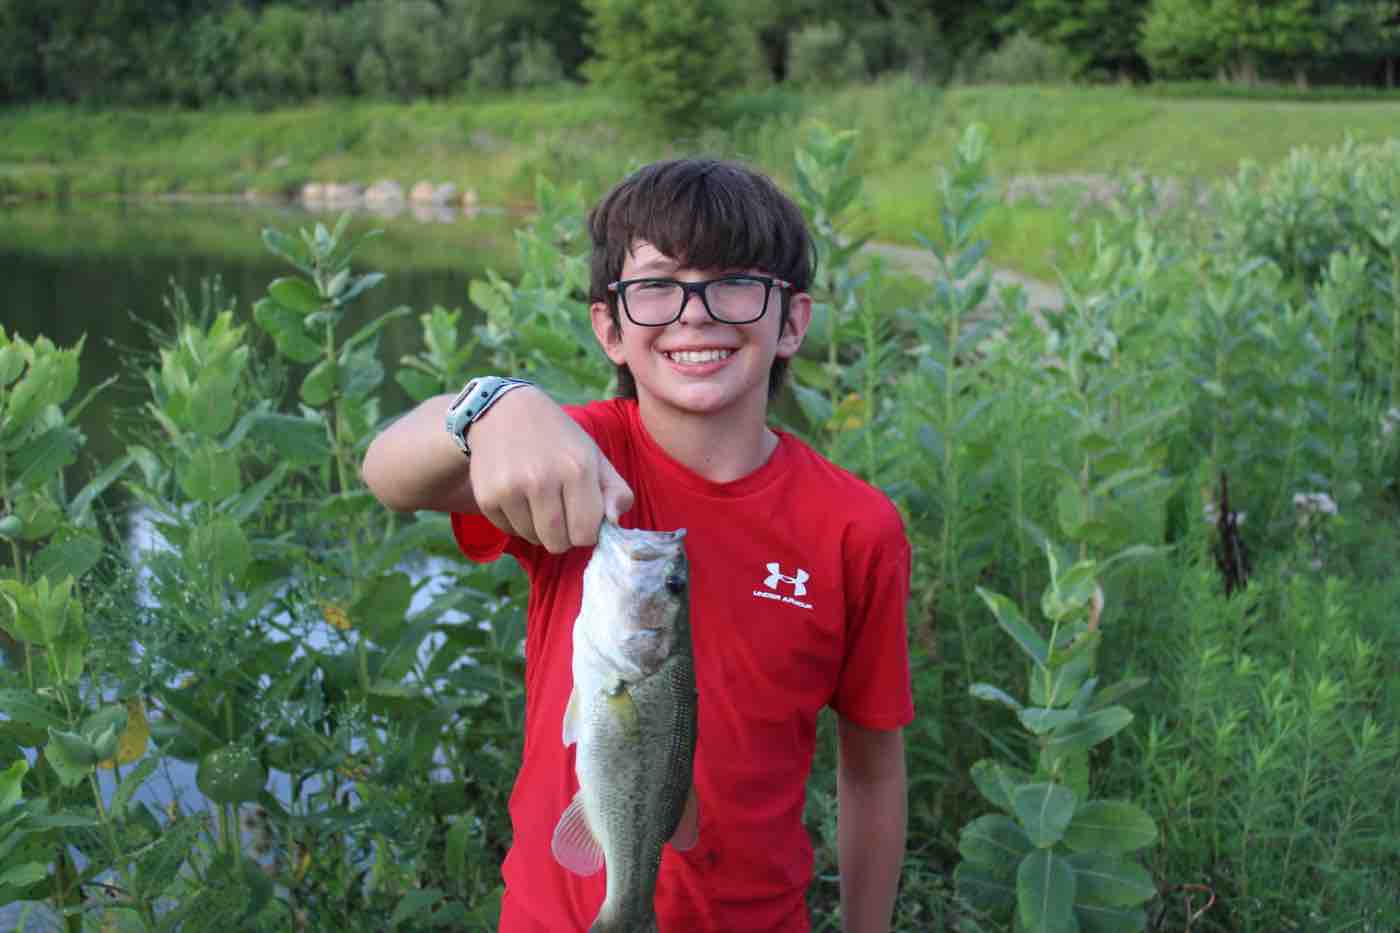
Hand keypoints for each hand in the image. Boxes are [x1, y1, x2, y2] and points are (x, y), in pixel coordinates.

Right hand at [467, 387, 632, 552]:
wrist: (504, 412)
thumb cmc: (558, 440)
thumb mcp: (594, 457)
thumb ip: (616, 491)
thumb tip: (614, 521)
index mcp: (577, 469)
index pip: (586, 534)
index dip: (586, 532)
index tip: (581, 517)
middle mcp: (542, 480)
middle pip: (558, 543)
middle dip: (563, 535)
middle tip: (560, 511)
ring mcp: (511, 489)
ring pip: (533, 539)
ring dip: (539, 529)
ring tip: (538, 499)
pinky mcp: (487, 497)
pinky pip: (509, 531)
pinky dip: (517, 522)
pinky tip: (518, 496)